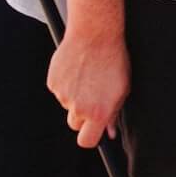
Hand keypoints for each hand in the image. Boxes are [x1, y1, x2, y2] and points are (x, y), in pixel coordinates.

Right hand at [47, 25, 128, 147]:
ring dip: (75, 95)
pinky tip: (78, 68)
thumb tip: (109, 132)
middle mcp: (79, 108)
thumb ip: (114, 113)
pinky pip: (60, 90)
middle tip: (93, 97)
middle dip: (82, 116)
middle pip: (75, 125)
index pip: (87, 141)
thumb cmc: (114, 61)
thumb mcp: (122, 89)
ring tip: (88, 75)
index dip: (90, 137)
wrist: (95, 34)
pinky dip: (67, 83)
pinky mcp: (53, 83)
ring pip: (68, 104)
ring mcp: (63, 96)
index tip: (94, 131)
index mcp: (98, 113)